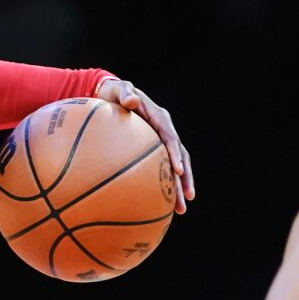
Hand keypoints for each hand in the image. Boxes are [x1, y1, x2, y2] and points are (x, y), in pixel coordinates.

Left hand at [96, 78, 195, 213]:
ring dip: (179, 187)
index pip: (171, 138)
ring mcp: (160, 141)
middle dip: (184, 179)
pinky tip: (159, 204)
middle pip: (179, 158)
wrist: (112, 94)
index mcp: (159, 118)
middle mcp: (165, 130)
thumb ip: (125, 94)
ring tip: (180, 210)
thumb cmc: (114, 92)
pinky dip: (163, 183)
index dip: (175, 154)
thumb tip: (132, 100)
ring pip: (175, 167)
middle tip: (186, 200)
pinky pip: (160, 168)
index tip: (177, 170)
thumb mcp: (118, 90)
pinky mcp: (153, 149)